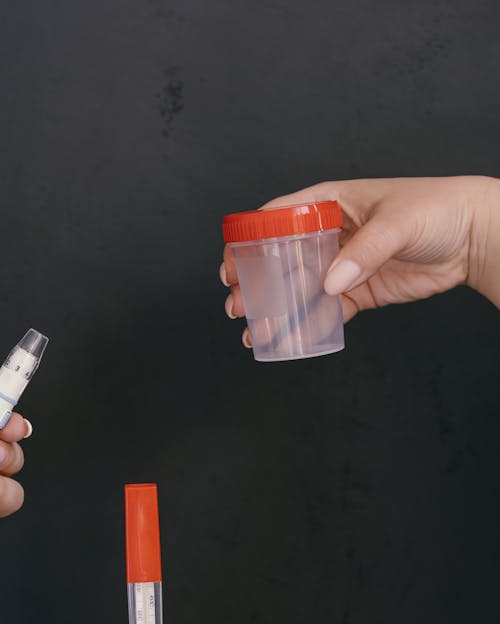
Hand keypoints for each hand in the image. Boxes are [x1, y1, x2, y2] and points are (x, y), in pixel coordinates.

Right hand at [221, 176, 499, 344]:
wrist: (473, 238)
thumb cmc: (438, 209)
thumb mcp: (398, 222)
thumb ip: (364, 251)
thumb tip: (330, 283)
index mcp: (332, 202)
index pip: (279, 217)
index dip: (251, 240)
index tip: (233, 263)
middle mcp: (331, 233)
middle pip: (281, 259)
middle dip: (255, 283)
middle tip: (237, 305)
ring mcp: (343, 264)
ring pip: (299, 289)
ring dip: (275, 309)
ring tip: (254, 329)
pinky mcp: (358, 291)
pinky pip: (326, 311)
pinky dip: (306, 325)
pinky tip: (288, 338)